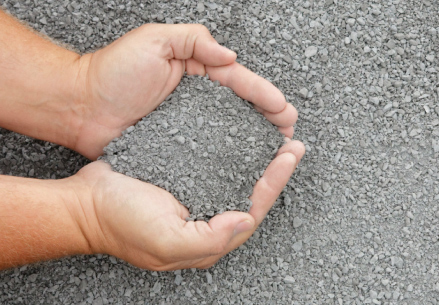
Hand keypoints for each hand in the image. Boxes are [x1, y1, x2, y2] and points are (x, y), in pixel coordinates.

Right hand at [70, 140, 303, 269]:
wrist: (86, 203)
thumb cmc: (120, 223)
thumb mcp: (166, 241)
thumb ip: (210, 238)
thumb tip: (245, 219)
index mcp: (208, 236)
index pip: (252, 210)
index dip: (273, 184)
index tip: (288, 156)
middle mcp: (206, 217)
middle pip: (250, 194)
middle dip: (274, 170)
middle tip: (292, 145)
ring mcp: (195, 196)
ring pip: (236, 177)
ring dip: (257, 158)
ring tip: (274, 137)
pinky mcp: (183, 177)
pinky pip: (215, 164)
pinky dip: (232, 150)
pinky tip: (239, 136)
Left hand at [73, 24, 297, 158]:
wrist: (80, 108)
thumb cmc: (111, 72)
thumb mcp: (153, 40)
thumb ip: (193, 41)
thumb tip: (229, 56)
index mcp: (194, 71)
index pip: (236, 81)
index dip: (261, 94)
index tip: (282, 108)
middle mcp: (195, 99)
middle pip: (239, 107)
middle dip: (267, 117)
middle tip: (289, 131)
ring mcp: (188, 124)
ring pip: (229, 130)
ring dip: (254, 138)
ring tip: (276, 148)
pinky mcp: (177, 146)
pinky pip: (208, 150)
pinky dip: (228, 156)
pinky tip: (243, 164)